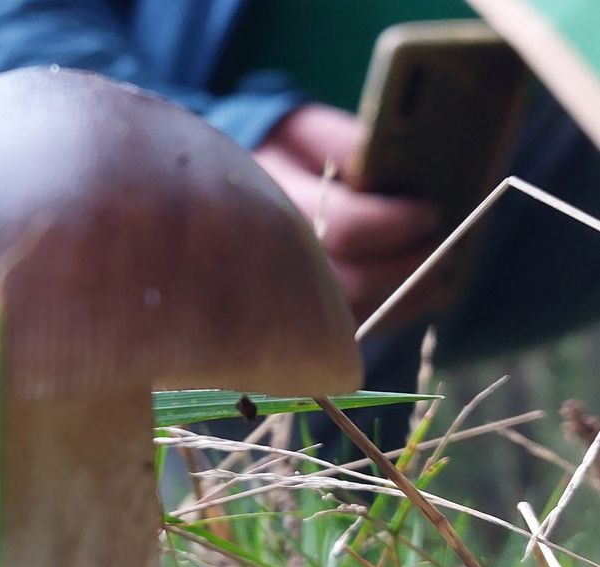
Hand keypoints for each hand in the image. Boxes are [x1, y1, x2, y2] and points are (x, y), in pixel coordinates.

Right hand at [253, 104, 441, 326]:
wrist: (226, 192)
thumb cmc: (279, 156)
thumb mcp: (304, 130)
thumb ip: (342, 142)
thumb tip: (387, 169)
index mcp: (276, 206)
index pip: (346, 229)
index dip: (395, 225)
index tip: (431, 213)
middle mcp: (276, 261)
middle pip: (352, 285)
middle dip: (408, 269)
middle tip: (445, 246)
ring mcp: (285, 297)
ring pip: (354, 318)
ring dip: (407, 299)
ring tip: (443, 275)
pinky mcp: (301, 318)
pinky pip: (351, 330)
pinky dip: (393, 315)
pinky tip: (422, 295)